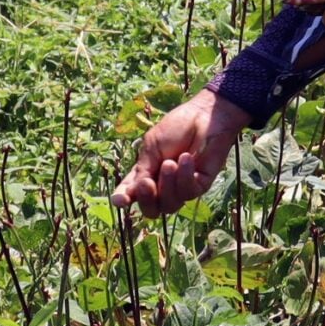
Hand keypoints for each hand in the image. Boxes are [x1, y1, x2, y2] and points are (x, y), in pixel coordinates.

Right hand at [112, 88, 250, 217]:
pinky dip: (184, 176)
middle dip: (147, 199)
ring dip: (167, 184)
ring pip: (169, 205)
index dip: (124, 199)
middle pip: (151, 210)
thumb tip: (126, 196)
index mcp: (146, 174)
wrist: (204, 116)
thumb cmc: (176, 127)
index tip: (120, 199)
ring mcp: (182, 188)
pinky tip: (186, 158)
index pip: (132, 193)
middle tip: (146, 183)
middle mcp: (163, 186)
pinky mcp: (200, 186)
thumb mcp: (152, 146)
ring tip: (170, 162)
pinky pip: (188, 192)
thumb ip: (142, 171)